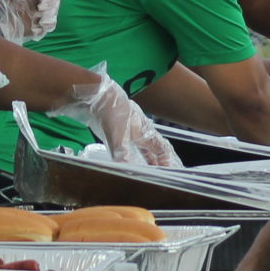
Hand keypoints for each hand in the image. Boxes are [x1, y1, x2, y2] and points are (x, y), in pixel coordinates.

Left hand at [52, 66, 183, 167]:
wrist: (97, 97)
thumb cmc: (112, 111)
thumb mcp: (117, 135)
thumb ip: (122, 153)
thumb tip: (126, 169)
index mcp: (146, 132)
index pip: (162, 149)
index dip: (168, 161)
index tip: (172, 173)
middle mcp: (142, 132)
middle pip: (156, 149)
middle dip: (162, 161)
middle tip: (167, 173)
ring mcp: (132, 131)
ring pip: (145, 148)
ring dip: (149, 159)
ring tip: (151, 171)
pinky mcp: (120, 131)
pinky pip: (133, 146)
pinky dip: (135, 155)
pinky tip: (130, 160)